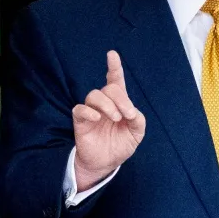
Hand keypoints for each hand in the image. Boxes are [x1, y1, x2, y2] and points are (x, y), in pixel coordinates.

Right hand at [71, 51, 146, 190]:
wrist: (106, 163)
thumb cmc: (120, 145)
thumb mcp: (136, 134)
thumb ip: (138, 120)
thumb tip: (132, 112)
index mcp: (118, 103)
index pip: (115, 81)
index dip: (114, 67)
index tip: (112, 54)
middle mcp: (104, 104)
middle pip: (108, 88)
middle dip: (120, 99)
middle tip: (127, 115)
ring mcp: (91, 111)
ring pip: (94, 95)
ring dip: (108, 105)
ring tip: (115, 118)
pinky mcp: (81, 121)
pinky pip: (80, 109)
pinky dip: (89, 111)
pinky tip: (97, 118)